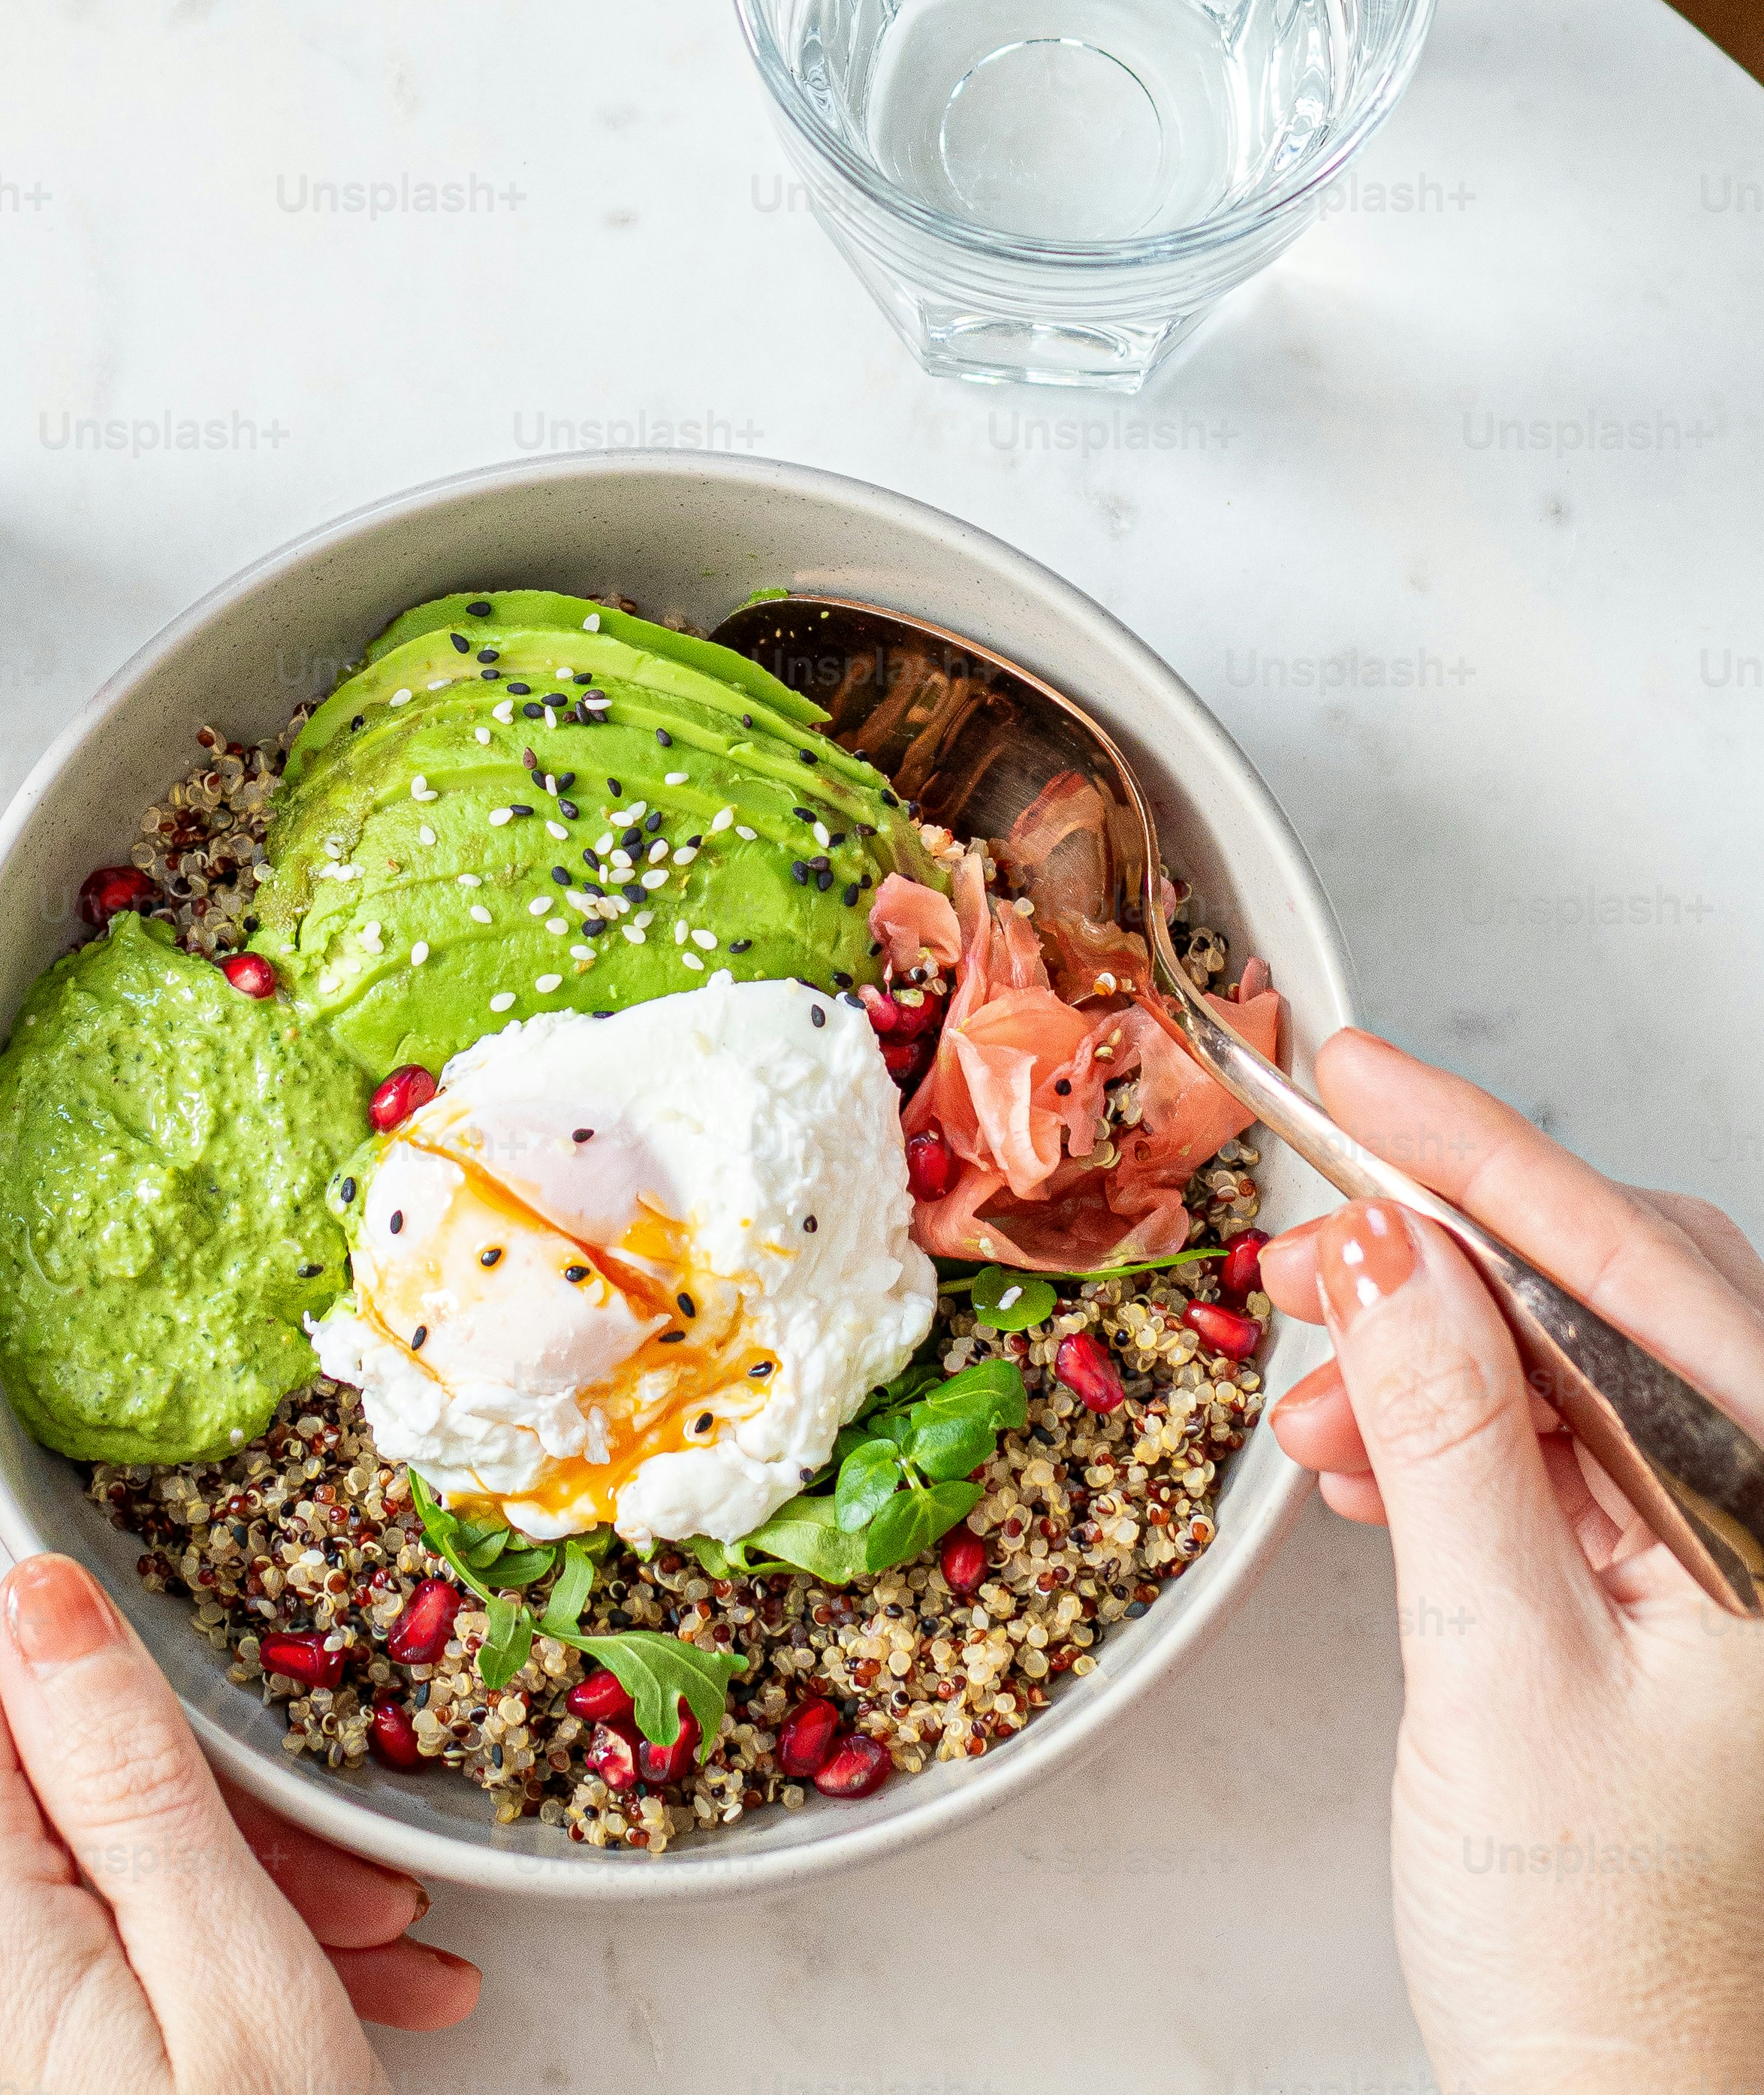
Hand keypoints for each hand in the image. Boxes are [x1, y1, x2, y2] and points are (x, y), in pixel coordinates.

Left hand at [0, 1275, 479, 2093]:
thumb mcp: (235, 1997)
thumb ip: (129, 1777)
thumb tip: (32, 1593)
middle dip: (93, 1627)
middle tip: (159, 1529)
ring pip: (48, 1796)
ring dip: (203, 1806)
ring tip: (354, 1907)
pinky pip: (76, 1890)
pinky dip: (205, 1887)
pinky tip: (341, 1957)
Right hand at [1263, 1029, 1763, 2094]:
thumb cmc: (1609, 1958)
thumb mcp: (1502, 1667)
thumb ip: (1452, 1438)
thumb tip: (1395, 1254)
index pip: (1627, 1272)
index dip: (1479, 1152)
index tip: (1357, 1073)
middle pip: (1612, 1293)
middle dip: (1445, 1246)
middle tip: (1309, 1232)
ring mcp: (1725, 1554)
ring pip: (1569, 1365)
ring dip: (1427, 1349)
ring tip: (1313, 1389)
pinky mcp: (1661, 1592)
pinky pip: (1551, 1448)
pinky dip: (1443, 1429)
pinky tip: (1364, 1459)